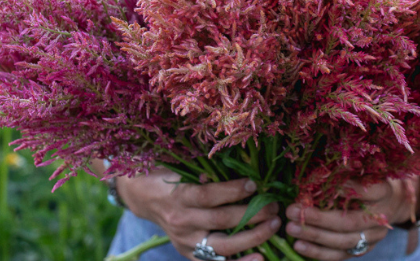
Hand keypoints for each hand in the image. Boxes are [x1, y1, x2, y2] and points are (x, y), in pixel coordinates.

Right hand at [116, 167, 280, 260]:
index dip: (233, 190)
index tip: (254, 184)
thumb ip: (205, 171)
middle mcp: (181, 222)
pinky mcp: (190, 254)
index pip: (209, 196)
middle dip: (252, 213)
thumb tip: (237, 168)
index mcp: (179, 197)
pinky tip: (260, 257)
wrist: (145, 197)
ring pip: (223, 245)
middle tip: (274, 206)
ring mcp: (186, 242)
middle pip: (221, 221)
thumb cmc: (169, 176)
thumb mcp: (182, 168)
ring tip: (273, 225)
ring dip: (253, 236)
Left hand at [285, 178, 417, 260]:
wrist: (390, 202)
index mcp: (383, 191)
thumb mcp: (362, 170)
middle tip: (293, 211)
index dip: (343, 188)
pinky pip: (341, 255)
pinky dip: (319, 252)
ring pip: (344, 241)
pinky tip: (300, 246)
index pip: (365, 191)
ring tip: (292, 229)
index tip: (319, 183)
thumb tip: (316, 175)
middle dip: (318, 218)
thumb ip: (345, 173)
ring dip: (314, 236)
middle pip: (350, 222)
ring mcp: (374, 236)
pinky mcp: (365, 248)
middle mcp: (381, 216)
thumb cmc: (368, 180)